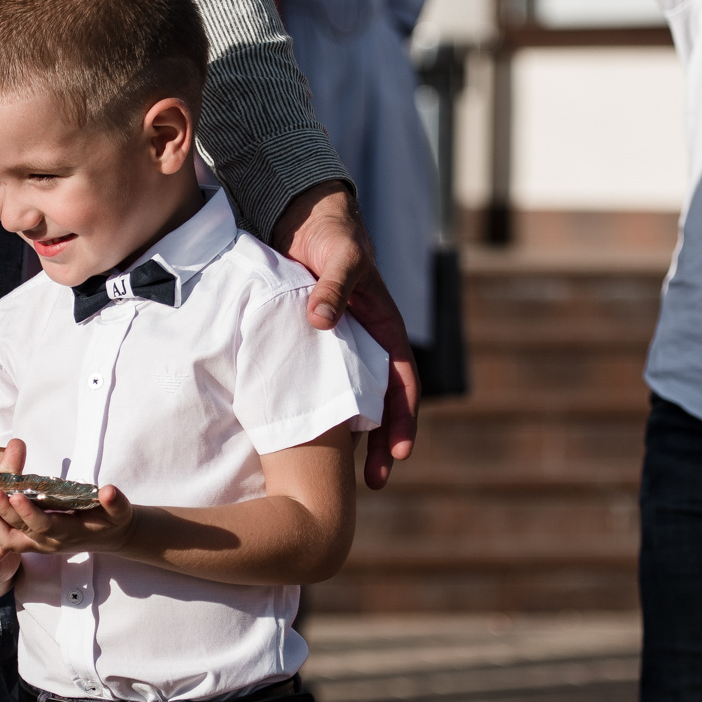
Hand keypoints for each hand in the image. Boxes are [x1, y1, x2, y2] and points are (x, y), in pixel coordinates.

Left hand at [0, 440, 134, 559]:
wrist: (110, 537)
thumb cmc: (113, 520)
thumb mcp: (120, 511)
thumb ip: (115, 502)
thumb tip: (109, 491)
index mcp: (67, 534)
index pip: (43, 525)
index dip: (28, 512)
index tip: (15, 494)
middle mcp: (48, 543)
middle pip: (18, 533)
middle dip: (2, 514)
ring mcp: (37, 545)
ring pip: (7, 539)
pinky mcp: (30, 542)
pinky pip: (5, 537)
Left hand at [270, 181, 417, 488]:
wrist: (302, 218)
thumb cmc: (332, 234)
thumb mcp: (339, 256)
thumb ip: (333, 286)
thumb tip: (320, 322)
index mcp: (384, 328)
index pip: (402, 382)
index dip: (403, 418)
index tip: (399, 452)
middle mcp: (364, 346)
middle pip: (379, 404)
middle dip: (382, 444)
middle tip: (376, 483)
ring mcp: (337, 350)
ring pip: (348, 401)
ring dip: (349, 438)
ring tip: (340, 477)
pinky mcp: (309, 349)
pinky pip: (316, 387)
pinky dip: (314, 413)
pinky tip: (299, 439)